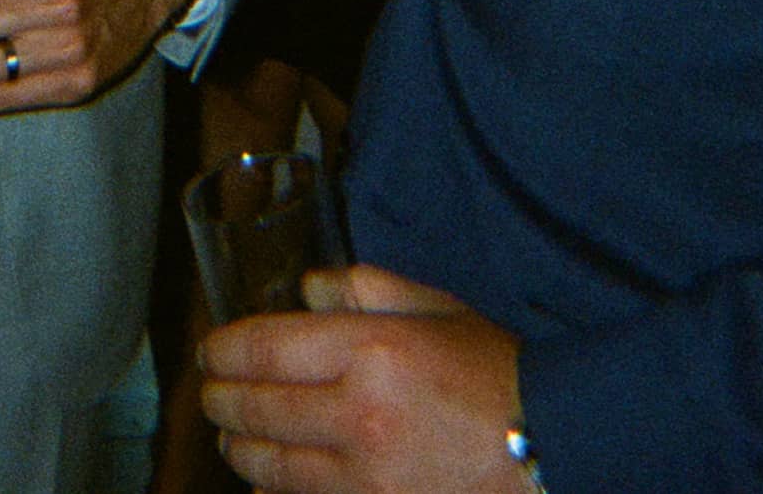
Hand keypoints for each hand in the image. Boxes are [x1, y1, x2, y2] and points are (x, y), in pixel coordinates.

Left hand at [199, 265, 525, 493]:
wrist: (551, 449)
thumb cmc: (495, 373)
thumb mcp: (436, 310)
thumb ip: (365, 288)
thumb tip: (306, 288)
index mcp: (372, 352)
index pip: (265, 349)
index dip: (224, 350)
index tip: (211, 351)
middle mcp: (359, 415)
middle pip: (256, 410)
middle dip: (220, 400)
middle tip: (211, 393)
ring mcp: (365, 477)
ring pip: (270, 466)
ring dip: (239, 448)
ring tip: (231, 435)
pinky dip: (276, 490)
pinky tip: (269, 478)